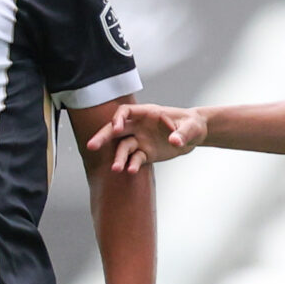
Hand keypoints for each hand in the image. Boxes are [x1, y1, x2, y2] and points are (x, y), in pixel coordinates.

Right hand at [84, 103, 205, 173]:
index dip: (118, 118)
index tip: (116, 128)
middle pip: (116, 130)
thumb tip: (174, 141)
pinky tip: (130, 172)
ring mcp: (141, 140)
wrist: (194, 136)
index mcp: (148, 113)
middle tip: (91, 146)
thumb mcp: (192, 127)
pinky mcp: (145, 154)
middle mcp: (139, 126)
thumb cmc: (192, 125)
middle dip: (103, 137)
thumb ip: (182, 133)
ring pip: (123, 148)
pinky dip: (131, 165)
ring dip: (118, 158)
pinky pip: (134, 160)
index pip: (126, 112)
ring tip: (116, 169)